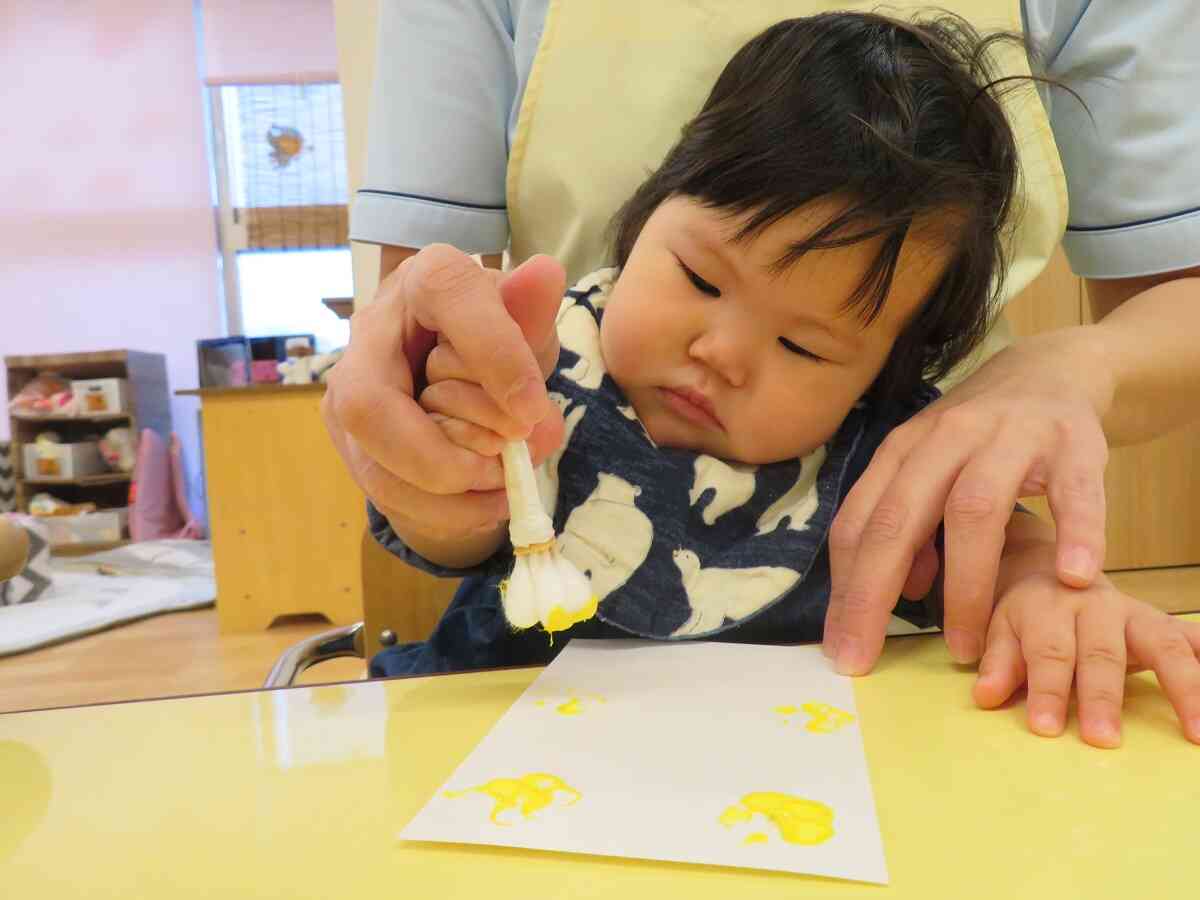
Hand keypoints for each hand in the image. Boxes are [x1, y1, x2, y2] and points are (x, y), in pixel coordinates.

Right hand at [322, 245, 564, 543]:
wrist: (458, 368)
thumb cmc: (495, 339)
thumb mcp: (526, 324)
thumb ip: (532, 312)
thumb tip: (545, 275)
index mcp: (427, 279)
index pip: (449, 301)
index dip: (492, 357)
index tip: (533, 410)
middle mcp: (372, 329)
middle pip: (369, 403)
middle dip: (438, 456)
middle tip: (502, 469)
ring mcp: (349, 385)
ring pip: (372, 460)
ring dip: (444, 493)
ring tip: (503, 493)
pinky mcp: (349, 436)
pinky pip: (384, 488)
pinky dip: (443, 510)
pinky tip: (488, 505)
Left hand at [823, 326, 1113, 674]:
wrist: (1052, 370)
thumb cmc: (980, 440)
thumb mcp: (931, 473)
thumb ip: (912, 528)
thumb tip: (904, 589)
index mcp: (903, 450)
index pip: (860, 522)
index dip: (844, 588)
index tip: (838, 649)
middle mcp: (946, 438)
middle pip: (900, 516)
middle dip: (874, 592)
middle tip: (866, 657)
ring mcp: (1008, 436)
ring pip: (974, 509)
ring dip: (966, 583)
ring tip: (964, 647)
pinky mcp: (1072, 440)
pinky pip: (1073, 490)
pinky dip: (1076, 531)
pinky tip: (1073, 576)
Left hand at [975, 539, 1199, 747]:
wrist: (1055, 569)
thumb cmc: (1026, 614)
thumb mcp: (1001, 630)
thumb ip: (999, 663)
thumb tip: (986, 696)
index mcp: (1050, 608)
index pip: (1049, 653)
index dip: (1045, 690)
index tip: (1044, 728)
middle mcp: (1096, 607)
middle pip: (1102, 654)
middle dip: (1102, 697)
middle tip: (1103, 740)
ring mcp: (1137, 614)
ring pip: (1165, 646)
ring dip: (1185, 688)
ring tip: (1196, 732)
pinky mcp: (1164, 623)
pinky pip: (1196, 639)